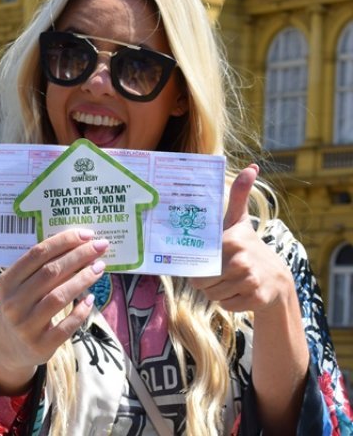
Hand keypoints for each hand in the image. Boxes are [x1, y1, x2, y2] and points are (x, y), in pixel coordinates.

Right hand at [0, 228, 107, 393]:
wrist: (7, 347)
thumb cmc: (20, 306)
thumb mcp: (18, 286)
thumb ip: (39, 269)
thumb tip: (77, 246)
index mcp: (7, 282)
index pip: (37, 254)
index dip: (63, 242)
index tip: (86, 235)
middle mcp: (13, 303)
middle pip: (50, 272)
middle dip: (79, 256)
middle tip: (100, 246)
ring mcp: (26, 326)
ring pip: (59, 297)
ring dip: (83, 279)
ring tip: (100, 267)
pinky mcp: (40, 345)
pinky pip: (66, 326)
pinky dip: (81, 311)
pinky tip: (91, 299)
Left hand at [190, 164, 294, 313]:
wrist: (276, 278)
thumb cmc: (247, 246)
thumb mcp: (239, 221)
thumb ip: (239, 195)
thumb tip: (252, 167)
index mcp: (231, 241)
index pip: (197, 263)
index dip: (197, 265)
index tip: (206, 261)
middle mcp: (241, 261)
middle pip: (202, 282)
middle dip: (206, 281)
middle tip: (218, 273)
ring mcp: (250, 281)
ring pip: (213, 295)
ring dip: (217, 291)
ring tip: (230, 280)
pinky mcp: (255, 299)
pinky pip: (226, 305)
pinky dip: (230, 302)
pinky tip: (240, 292)